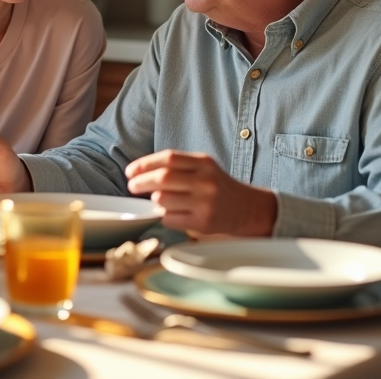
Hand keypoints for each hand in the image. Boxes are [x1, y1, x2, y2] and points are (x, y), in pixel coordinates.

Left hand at [125, 150, 276, 235]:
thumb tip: (143, 172)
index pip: (168, 158)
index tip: (131, 171)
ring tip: (155, 200)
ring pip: (163, 200)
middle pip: (163, 177)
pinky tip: (168, 213)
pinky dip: (163, 216)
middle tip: (132, 185)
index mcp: (204, 163)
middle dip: (141, 181)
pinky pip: (170, 219)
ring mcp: (205, 202)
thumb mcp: (206, 168)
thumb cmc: (220, 187)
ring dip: (153, 200)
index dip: (145, 164)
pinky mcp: (203, 222)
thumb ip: (180, 167)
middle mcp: (205, 181)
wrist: (249, 209)